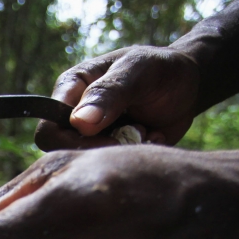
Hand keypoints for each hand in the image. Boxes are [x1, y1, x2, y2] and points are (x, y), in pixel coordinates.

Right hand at [34, 46, 200, 149]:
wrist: (190, 84)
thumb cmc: (160, 69)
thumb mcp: (138, 71)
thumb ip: (109, 92)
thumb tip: (79, 122)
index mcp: (70, 90)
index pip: (49, 130)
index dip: (72, 142)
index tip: (109, 137)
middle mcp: (75, 116)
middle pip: (66, 153)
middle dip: (103, 149)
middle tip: (137, 133)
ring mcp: (93, 137)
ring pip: (90, 164)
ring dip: (122, 152)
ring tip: (146, 130)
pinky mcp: (112, 152)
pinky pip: (112, 169)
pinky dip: (134, 159)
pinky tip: (152, 139)